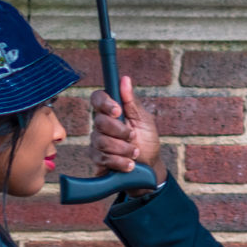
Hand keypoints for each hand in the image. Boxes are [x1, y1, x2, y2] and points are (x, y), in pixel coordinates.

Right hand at [89, 75, 165, 189]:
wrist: (149, 167)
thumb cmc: (147, 140)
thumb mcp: (144, 119)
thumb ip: (132, 101)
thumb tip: (125, 79)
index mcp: (112, 111)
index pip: (98, 98)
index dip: (105, 103)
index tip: (118, 111)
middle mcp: (101, 125)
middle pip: (100, 122)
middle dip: (121, 132)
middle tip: (133, 137)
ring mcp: (97, 142)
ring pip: (101, 141)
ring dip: (123, 148)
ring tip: (135, 153)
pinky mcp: (97, 159)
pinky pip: (101, 158)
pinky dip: (119, 161)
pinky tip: (129, 164)